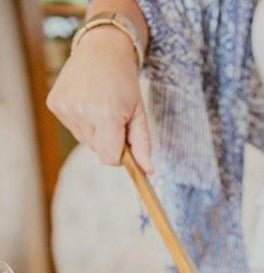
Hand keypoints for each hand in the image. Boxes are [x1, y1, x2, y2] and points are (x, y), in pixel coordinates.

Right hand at [46, 27, 152, 171]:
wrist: (102, 49)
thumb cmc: (125, 82)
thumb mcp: (140, 113)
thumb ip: (143, 145)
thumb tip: (147, 172)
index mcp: (106, 115)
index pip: (110, 158)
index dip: (120, 154)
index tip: (126, 140)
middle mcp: (81, 111)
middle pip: (98, 150)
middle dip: (109, 140)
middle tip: (115, 116)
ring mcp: (65, 108)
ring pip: (85, 140)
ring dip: (95, 131)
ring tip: (101, 106)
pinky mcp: (54, 104)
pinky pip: (73, 128)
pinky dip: (82, 121)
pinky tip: (87, 101)